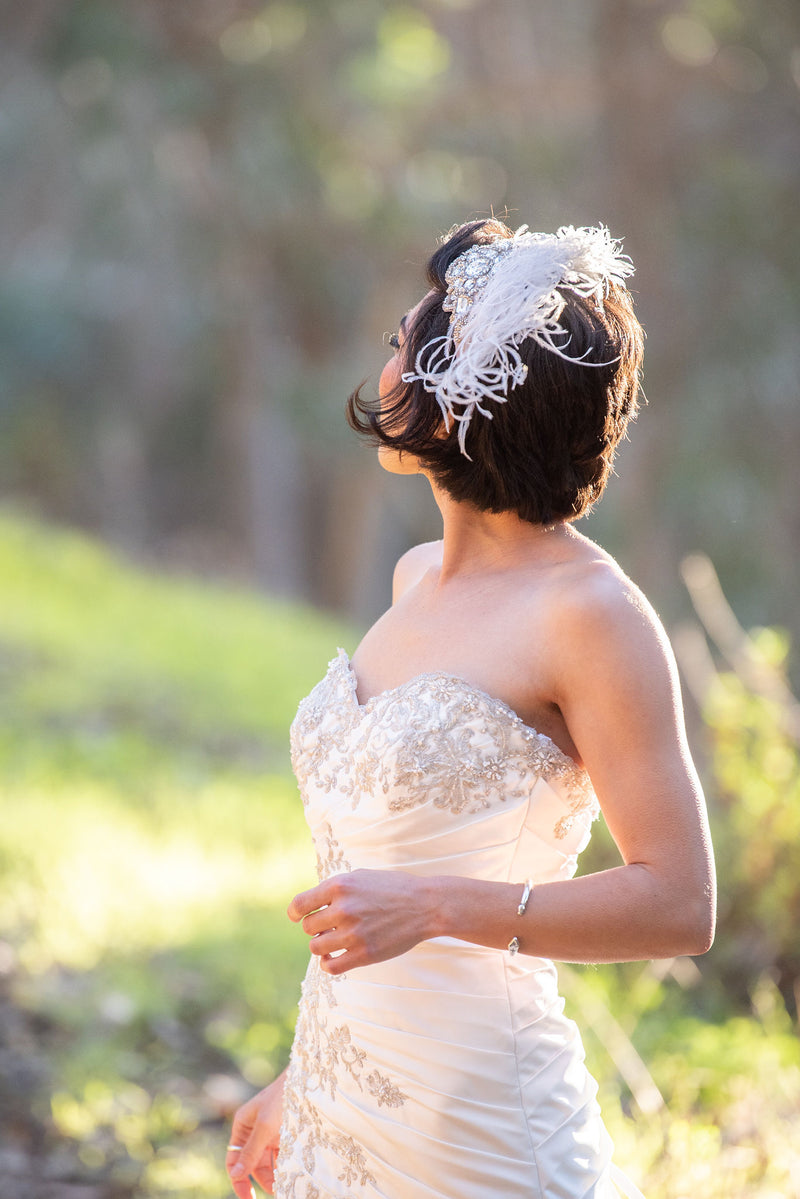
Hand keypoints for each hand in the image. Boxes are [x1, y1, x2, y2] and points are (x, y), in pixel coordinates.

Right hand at [226, 1072, 285, 1196]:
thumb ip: (251, 1151)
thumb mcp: (264, 1126)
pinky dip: (283, 1167)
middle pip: (251, 1164)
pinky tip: (290, 1176)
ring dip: (273, 1176)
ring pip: (267, 1163)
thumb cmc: (282, 1097)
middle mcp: (254, 1131)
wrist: (308, 1078)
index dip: (238, 1180)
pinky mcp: (284, 1135)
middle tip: (274, 1193)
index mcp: (242, 1126)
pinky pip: (280, 1157)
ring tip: (282, 1188)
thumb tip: (236, 1174)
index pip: (234, 1160)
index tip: (248, 1198)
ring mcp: (269, 1133)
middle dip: (260, 1181)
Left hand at [288, 869, 434, 973]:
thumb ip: (335, 889)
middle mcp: (344, 908)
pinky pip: (331, 967)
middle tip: (330, 926)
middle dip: (315, 927)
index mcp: (341, 885)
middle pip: (308, 927)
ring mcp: (354, 932)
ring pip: (316, 947)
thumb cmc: (392, 889)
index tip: (297, 917)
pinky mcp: (365, 954)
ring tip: (333, 940)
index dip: (295, 913)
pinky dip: (327, 964)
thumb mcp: (361, 877)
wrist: (425, 905)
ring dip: (322, 944)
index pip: (300, 905)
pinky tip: (333, 957)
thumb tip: (310, 906)